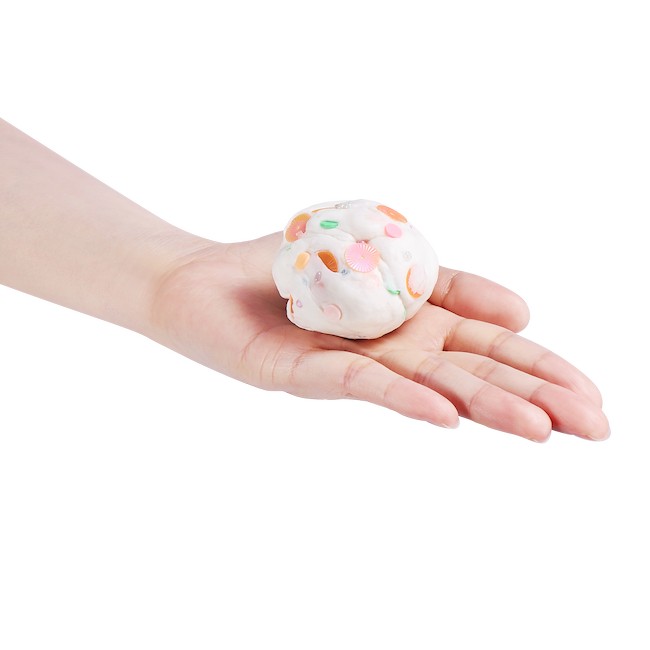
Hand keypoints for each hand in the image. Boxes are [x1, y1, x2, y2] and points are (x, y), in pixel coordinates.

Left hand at [150, 232, 608, 442]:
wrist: (200, 279)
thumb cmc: (285, 264)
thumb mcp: (375, 249)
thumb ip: (440, 277)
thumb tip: (521, 310)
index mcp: (409, 320)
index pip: (487, 343)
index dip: (539, 365)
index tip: (590, 392)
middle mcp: (388, 348)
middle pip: (472, 370)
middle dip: (534, 395)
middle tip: (596, 426)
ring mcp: (350, 364)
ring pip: (429, 383)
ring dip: (486, 404)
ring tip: (543, 429)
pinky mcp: (303, 372)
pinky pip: (361, 381)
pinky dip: (405, 394)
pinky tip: (448, 413)